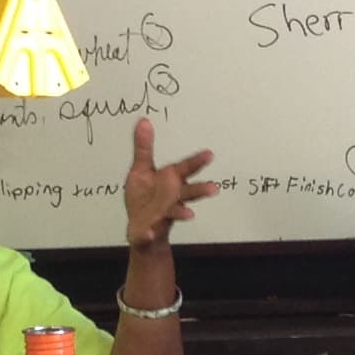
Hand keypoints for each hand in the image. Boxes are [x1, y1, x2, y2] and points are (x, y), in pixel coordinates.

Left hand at [123, 119, 218, 249]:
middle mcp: (171, 198)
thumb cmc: (144, 197)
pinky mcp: (149, 230)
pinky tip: (149, 233)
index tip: (210, 154)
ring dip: (182, 214)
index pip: (185, 169)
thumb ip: (143, 148)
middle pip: (188, 192)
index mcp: (170, 181)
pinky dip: (148, 234)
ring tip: (189, 216)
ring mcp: (162, 215)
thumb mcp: (140, 169)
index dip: (197, 161)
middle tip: (213, 188)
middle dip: (199, 190)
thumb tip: (143, 121)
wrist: (142, 229)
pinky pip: (148, 233)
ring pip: (175, 213)